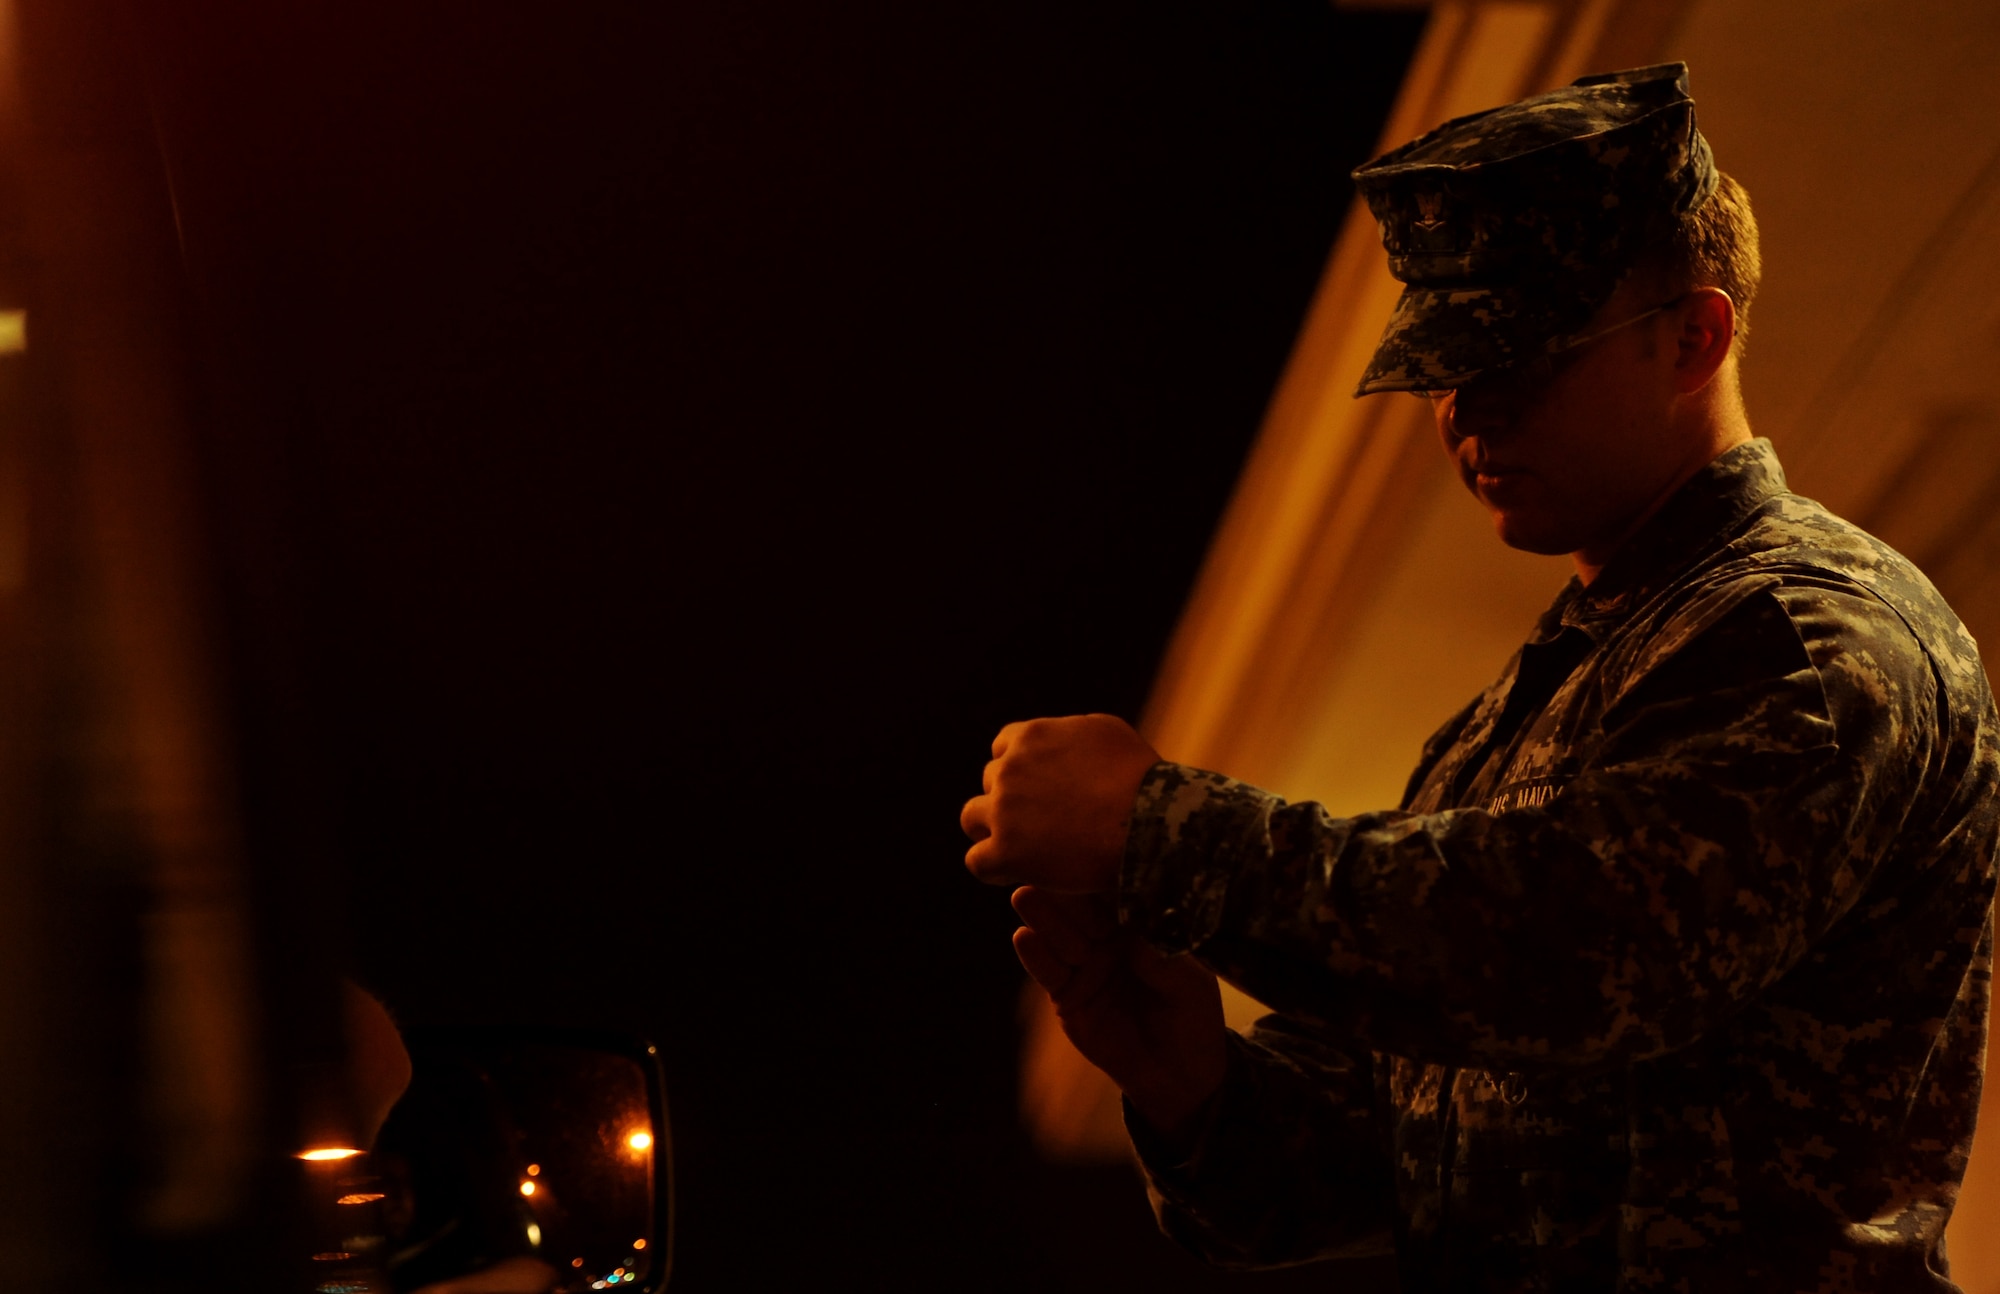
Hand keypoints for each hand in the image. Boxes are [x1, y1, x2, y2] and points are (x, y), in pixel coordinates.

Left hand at [959, 714, 1159, 891]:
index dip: (1020, 770)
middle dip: (1011, 799)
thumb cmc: (1140, 778)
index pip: (1003, 748)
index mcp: (1031, 736)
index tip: (1039, 789)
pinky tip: (1016, 873)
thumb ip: (1072, 733)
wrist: (1148, 822)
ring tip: (1019, 847)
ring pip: (972, 818)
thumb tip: (1062, 740)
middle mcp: (1009, 768)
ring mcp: (1004, 811)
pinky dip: (993, 867)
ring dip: (992, 830)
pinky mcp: (1006, 852)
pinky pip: (977, 861)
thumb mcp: (1107, 733)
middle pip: (991, 783)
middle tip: (1040, 823)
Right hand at [1012, 885, 1226, 1148]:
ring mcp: (1084, 966)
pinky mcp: (1067, 996)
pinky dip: (1035, 955)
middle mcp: (1107, 940)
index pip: (1117, 895)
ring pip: (1060, 936)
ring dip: (1041, 915)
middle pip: (1081, 910)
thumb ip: (1161, 959)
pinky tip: (1023, 937)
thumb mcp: (1188, 984)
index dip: (1099, 875)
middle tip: (1042, 864)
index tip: (1084, 850)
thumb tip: (1133, 934)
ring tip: (1025, 895)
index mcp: (1139, 927)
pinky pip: (1049, 972)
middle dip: (1063, 889)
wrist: (1181, 1074)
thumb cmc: (1193, 1018)